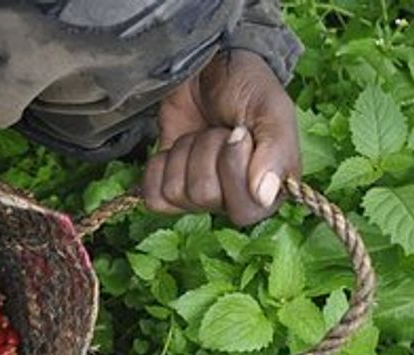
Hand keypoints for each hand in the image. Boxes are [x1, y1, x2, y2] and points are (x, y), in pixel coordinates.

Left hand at [143, 49, 300, 226]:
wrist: (208, 68)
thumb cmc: (247, 88)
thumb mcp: (272, 111)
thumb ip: (276, 153)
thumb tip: (264, 197)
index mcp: (270, 190)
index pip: (244, 210)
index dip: (234, 170)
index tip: (239, 134)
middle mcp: (234, 200)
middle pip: (204, 195)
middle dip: (206, 151)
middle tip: (219, 130)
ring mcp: (199, 196)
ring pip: (176, 192)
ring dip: (185, 152)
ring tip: (201, 133)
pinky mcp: (169, 188)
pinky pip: (153, 197)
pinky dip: (159, 166)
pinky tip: (175, 148)